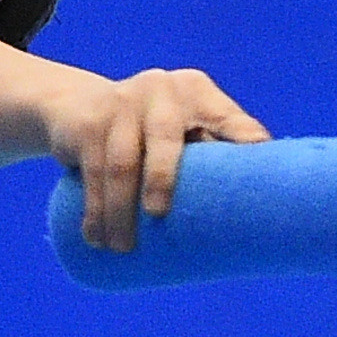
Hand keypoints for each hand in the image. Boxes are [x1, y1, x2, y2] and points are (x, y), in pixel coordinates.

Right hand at [48, 66, 268, 251]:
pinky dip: (94, 208)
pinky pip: (92, 170)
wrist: (77, 105)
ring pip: (122, 163)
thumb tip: (258, 214)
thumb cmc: (151, 133)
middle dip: (161, 177)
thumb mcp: (183, 131)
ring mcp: (122, 102)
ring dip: (120, 210)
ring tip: (123, 248)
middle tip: (158, 214)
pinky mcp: (89, 122)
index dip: (241, 135)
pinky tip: (95, 236)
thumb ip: (215, 158)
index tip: (256, 152)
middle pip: (164, 137)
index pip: (226, 117)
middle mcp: (162, 89)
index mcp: (198, 92)